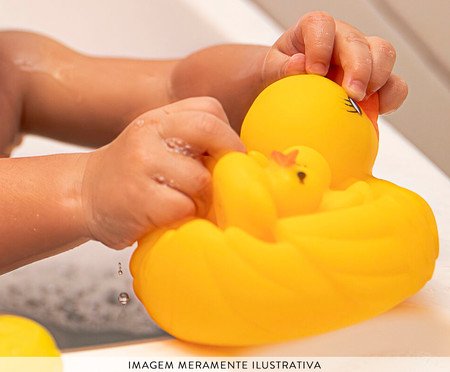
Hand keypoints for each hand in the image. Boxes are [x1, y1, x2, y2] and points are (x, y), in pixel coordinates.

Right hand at [81, 97, 244, 248]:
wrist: (84, 194)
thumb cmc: (132, 173)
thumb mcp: (156, 142)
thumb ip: (192, 141)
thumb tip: (239, 158)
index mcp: (158, 118)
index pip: (209, 110)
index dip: (228, 135)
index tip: (230, 157)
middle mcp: (149, 134)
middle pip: (209, 131)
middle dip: (228, 158)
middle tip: (228, 180)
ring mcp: (142, 164)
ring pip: (201, 179)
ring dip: (203, 198)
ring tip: (188, 203)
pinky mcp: (140, 198)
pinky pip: (185, 207)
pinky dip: (186, 216)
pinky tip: (171, 216)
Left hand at [262, 11, 407, 113]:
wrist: (290, 89)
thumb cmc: (280, 74)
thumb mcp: (270, 69)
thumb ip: (279, 68)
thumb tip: (298, 65)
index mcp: (314, 30)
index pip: (321, 25)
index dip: (321, 46)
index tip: (315, 72)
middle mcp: (342, 38)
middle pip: (358, 42)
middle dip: (358, 67)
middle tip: (351, 94)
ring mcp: (362, 56)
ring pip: (384, 53)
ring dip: (378, 77)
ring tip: (362, 100)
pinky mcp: (374, 79)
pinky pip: (395, 83)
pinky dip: (392, 96)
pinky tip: (379, 110)